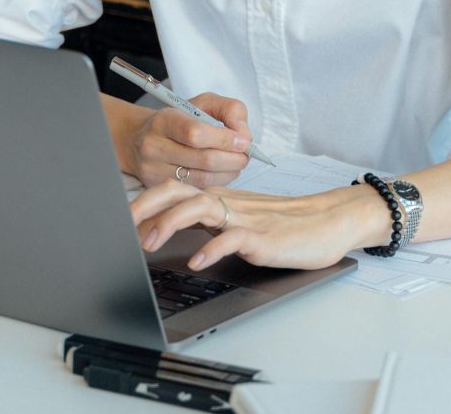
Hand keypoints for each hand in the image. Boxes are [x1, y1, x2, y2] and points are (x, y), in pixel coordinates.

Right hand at [124, 92, 252, 187]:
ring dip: (228, 172)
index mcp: (164, 120)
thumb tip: (244, 136)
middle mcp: (154, 146)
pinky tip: (222, 172)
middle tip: (245, 155)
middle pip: (203, 160)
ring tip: (236, 163)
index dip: (225, 140)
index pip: (196, 133)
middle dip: (233, 159)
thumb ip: (230, 111)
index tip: (243, 141)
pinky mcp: (158, 187)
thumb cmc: (179, 120)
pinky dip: (217, 182)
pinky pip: (197, 189)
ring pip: (203, 179)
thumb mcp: (204, 104)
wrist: (141, 138)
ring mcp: (153, 170)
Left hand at [129, 181, 387, 271]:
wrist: (330, 221)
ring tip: (149, 243)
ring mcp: (245, 218)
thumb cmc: (286, 224)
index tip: (120, 218)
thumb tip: (172, 231)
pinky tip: (198, 260)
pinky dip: (212, 248)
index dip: (144, 201)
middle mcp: (228, 203)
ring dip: (170, 223)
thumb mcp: (241, 221)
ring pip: (200, 208)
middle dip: (145, 207)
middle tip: (121, 226)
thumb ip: (211, 223)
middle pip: (178, 192)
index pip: (174, 190)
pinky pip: (233, 238)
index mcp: (220, 199)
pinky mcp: (263, 236)